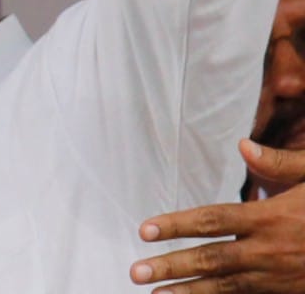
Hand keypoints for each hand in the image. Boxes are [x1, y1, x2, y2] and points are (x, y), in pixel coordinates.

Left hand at [129, 140, 304, 292]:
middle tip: (136, 272)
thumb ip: (281, 163)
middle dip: (172, 266)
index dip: (177, 225)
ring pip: (227, 287)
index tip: (145, 230)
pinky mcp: (290, 291)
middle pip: (212, 260)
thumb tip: (242, 146)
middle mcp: (270, 250)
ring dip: (190, 292)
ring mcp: (280, 276)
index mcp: (271, 217)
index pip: (213, 220)